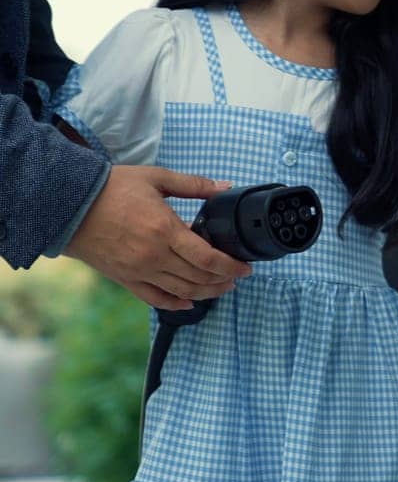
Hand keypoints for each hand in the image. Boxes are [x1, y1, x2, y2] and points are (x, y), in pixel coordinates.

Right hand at [64, 166, 254, 309]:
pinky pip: (154, 298)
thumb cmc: (111, 188)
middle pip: (199, 278)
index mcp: (165, 230)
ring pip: (181, 292)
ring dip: (206, 293)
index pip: (208, 258)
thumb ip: (193, 185)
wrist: (68, 205)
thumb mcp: (156, 178)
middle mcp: (154, 256)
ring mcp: (139, 271)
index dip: (231, 266)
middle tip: (237, 277)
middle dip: (223, 280)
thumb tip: (224, 186)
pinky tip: (189, 302)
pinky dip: (175, 303)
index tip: (246, 268)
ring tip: (222, 288)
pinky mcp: (125, 279)